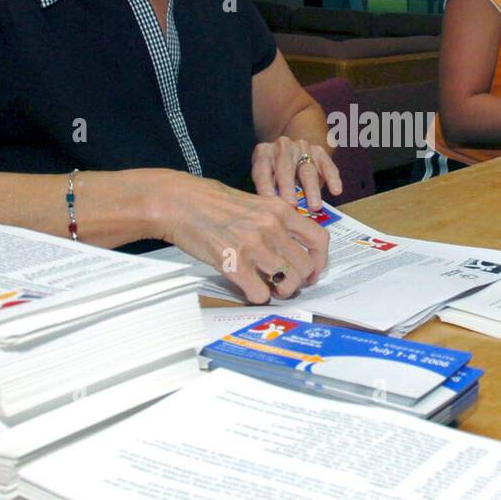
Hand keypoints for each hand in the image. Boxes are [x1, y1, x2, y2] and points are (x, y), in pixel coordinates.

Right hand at [160, 173, 328, 303]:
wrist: (180, 202)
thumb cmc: (212, 203)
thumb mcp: (255, 203)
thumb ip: (276, 222)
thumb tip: (291, 248)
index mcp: (280, 210)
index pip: (319, 239)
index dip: (320, 260)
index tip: (312, 270)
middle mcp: (271, 227)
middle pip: (305, 266)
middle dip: (298, 280)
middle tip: (286, 283)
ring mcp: (253, 245)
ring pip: (287, 282)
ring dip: (280, 291)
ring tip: (270, 288)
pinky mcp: (233, 264)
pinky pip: (260, 293)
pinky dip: (258, 296)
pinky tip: (249, 288)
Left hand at [251, 136, 342, 210]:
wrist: (289, 151)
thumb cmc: (273, 173)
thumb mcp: (264, 178)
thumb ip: (268, 191)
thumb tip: (272, 213)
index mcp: (263, 153)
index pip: (262, 170)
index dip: (265, 187)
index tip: (269, 203)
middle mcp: (282, 147)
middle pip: (285, 167)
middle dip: (288, 187)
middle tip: (292, 205)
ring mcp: (301, 147)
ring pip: (307, 169)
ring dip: (312, 189)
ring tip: (315, 207)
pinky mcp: (319, 151)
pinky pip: (327, 165)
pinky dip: (333, 179)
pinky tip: (336, 191)